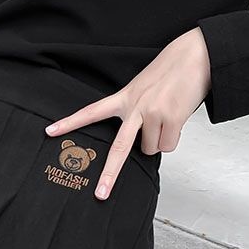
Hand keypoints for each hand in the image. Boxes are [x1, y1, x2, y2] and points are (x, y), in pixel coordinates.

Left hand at [45, 27, 211, 199]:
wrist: (198, 54)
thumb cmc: (171, 72)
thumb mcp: (143, 89)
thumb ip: (134, 113)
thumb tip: (139, 143)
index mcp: (124, 98)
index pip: (91, 112)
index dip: (70, 123)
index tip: (50, 131)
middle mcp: (135, 107)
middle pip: (118, 148)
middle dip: (109, 174)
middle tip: (100, 194)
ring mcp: (152, 113)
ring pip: (150, 150)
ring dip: (160, 140)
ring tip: (168, 116)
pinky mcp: (171, 118)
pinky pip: (168, 146)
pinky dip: (173, 138)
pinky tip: (177, 118)